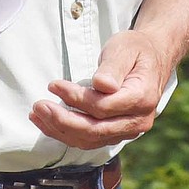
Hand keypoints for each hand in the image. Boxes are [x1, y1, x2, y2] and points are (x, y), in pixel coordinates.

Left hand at [29, 29, 171, 148]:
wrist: (152, 59)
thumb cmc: (135, 50)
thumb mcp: (125, 49)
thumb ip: (113, 67)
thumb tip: (102, 85)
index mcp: (142, 98)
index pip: (103, 106)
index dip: (76, 98)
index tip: (53, 85)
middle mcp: (137, 120)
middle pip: (96, 130)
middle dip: (63, 121)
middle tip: (38, 106)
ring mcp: (128, 130)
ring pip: (91, 140)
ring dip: (61, 130)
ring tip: (36, 114)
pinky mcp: (117, 132)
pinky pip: (90, 140)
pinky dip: (67, 134)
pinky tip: (48, 123)